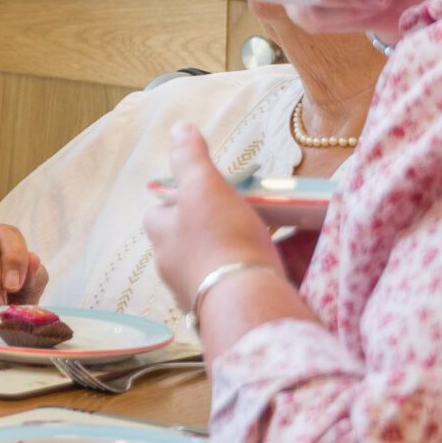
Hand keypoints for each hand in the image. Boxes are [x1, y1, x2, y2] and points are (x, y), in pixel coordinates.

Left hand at [143, 123, 280, 307]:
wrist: (248, 306)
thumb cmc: (221, 240)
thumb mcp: (204, 186)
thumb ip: (190, 157)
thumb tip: (179, 129)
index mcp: (161, 237)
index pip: (160, 213)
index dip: (180, 201)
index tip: (204, 193)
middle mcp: (172, 268)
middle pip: (189, 242)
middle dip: (213, 229)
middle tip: (243, 217)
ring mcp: (198, 295)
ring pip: (216, 266)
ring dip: (238, 254)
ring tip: (268, 241)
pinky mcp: (227, 314)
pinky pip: (240, 289)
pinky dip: (257, 278)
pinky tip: (281, 270)